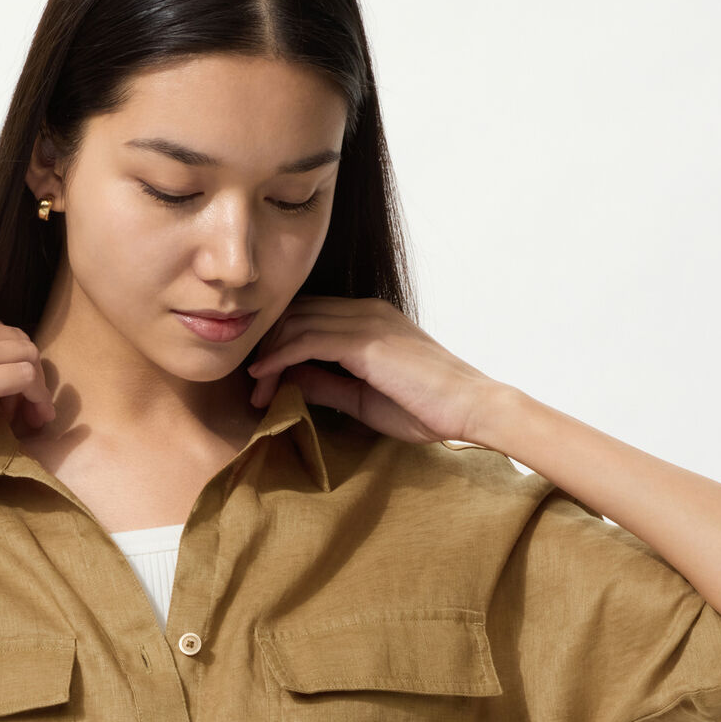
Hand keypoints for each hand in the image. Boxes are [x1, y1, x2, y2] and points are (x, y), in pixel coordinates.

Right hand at [0, 306, 55, 467]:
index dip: (3, 360)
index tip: (3, 393)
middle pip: (14, 337)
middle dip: (26, 370)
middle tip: (22, 407)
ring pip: (27, 354)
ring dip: (37, 386)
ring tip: (31, 416)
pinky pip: (28, 378)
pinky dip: (38, 398)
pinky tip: (34, 420)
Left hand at [245, 296, 506, 445]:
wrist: (470, 407)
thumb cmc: (426, 409)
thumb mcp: (362, 399)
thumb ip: (326, 384)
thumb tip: (288, 379)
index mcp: (368, 321)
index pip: (310, 318)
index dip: (279, 345)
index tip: (261, 381)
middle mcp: (365, 312)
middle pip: (297, 314)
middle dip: (267, 348)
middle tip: (250, 387)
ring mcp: (366, 322)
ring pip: (297, 324)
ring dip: (268, 357)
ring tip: (254, 389)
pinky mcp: (366, 341)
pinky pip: (308, 341)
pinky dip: (280, 358)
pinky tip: (262, 377)